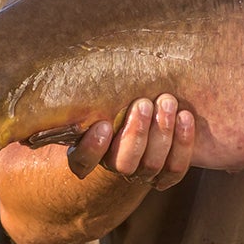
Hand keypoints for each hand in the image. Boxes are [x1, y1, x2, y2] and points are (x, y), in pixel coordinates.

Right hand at [65, 93, 195, 188]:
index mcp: (88, 153)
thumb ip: (86, 91)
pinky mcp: (167, 174)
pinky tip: (185, 117)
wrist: (149, 109)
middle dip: (135, 133)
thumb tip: (58, 69)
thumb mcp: (98, 94)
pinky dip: (183, 143)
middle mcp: (115, 166)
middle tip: (143, 103)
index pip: (82, 163)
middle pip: (123, 163)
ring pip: (152, 165)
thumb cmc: (115, 97)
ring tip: (167, 101)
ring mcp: (142, 172)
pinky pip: (176, 168)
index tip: (103, 124)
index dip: (92, 148)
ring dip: (162, 133)